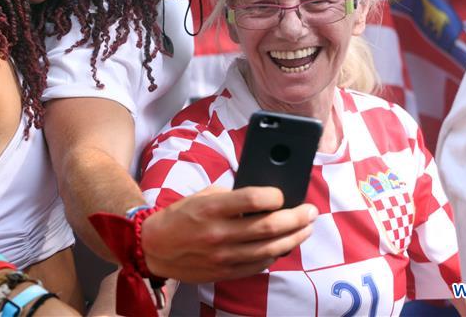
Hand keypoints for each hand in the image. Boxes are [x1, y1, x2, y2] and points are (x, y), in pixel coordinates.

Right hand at [140, 187, 316, 282]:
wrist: (154, 247)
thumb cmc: (180, 217)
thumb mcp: (202, 196)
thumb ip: (231, 196)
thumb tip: (264, 197)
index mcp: (212, 208)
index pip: (254, 199)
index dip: (275, 195)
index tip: (283, 194)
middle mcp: (219, 233)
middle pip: (270, 227)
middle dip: (297, 218)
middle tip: (310, 212)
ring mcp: (223, 256)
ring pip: (270, 249)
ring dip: (294, 238)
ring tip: (306, 229)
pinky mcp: (225, 272)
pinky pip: (259, 265)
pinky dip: (275, 255)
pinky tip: (284, 246)